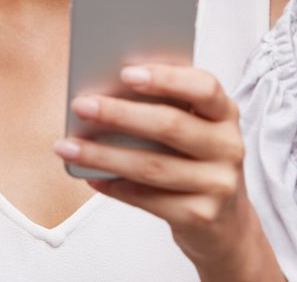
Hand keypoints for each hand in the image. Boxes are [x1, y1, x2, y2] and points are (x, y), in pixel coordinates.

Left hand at [53, 64, 281, 280]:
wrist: (225, 224)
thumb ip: (164, 108)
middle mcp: (228, 146)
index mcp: (225, 114)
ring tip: (69, 147)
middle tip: (81, 106)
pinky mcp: (201, 216)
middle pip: (170, 125)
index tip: (125, 73)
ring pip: (152, 165)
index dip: (166, 78)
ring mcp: (218, 184)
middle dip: (119, 114)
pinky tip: (91, 176)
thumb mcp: (193, 129)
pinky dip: (115, 186)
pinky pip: (148, 199)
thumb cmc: (195, 161)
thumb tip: (104, 94)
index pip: (204, 87)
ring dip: (103, 154)